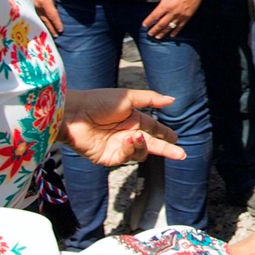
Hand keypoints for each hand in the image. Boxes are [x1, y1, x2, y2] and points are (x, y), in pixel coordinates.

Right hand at [24, 0, 61, 34]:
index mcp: (44, 1)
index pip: (52, 15)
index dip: (57, 23)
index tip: (61, 30)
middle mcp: (38, 5)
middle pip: (46, 20)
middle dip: (51, 28)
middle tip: (57, 35)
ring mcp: (34, 4)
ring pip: (41, 18)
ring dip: (46, 26)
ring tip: (51, 32)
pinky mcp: (32, 3)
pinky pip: (38, 14)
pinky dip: (42, 20)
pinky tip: (45, 24)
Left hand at [62, 89, 184, 166]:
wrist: (74, 114)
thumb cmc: (99, 101)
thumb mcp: (128, 97)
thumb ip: (151, 99)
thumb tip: (172, 100)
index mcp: (133, 118)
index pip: (154, 128)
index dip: (165, 133)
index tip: (176, 139)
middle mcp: (127, 133)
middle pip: (151, 144)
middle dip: (166, 149)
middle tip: (180, 154)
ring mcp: (118, 146)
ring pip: (140, 153)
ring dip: (143, 146)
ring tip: (137, 136)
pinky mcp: (108, 158)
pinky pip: (125, 158)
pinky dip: (129, 149)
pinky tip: (128, 139)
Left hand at [142, 0, 203, 38]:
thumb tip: (164, 1)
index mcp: (166, 4)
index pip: (155, 16)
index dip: (149, 21)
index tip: (144, 25)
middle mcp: (172, 12)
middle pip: (161, 24)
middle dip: (154, 30)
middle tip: (150, 34)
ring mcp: (180, 15)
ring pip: (170, 27)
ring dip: (163, 33)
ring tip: (158, 37)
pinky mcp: (188, 16)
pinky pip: (180, 26)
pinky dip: (175, 31)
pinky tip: (172, 35)